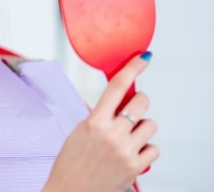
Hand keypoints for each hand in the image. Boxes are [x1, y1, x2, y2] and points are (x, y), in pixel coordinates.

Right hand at [42, 53, 159, 191]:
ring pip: (151, 124)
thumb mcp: (79, 132)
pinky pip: (154, 148)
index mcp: (94, 122)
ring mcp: (126, 151)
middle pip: (141, 103)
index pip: (117, 86)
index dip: (132, 68)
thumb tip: (117, 101)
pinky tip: (131, 153)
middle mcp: (112, 134)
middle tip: (130, 110)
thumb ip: (99, 116)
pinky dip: (145, 149)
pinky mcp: (136, 167)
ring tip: (127, 137)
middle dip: (138, 103)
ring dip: (142, 128)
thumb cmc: (71, 163)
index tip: (143, 58)